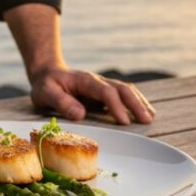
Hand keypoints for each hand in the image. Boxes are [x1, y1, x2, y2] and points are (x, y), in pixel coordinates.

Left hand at [29, 67, 155, 124]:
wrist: (48, 73)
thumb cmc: (46, 85)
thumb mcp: (45, 93)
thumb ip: (61, 102)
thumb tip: (80, 114)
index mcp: (84, 81)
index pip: (105, 91)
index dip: (115, 106)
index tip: (124, 122)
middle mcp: (97, 81)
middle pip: (121, 89)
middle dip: (135, 104)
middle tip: (146, 121)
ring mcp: (103, 85)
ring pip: (126, 90)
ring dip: (139, 102)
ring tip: (150, 117)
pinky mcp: (105, 92)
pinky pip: (124, 94)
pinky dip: (136, 102)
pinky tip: (144, 112)